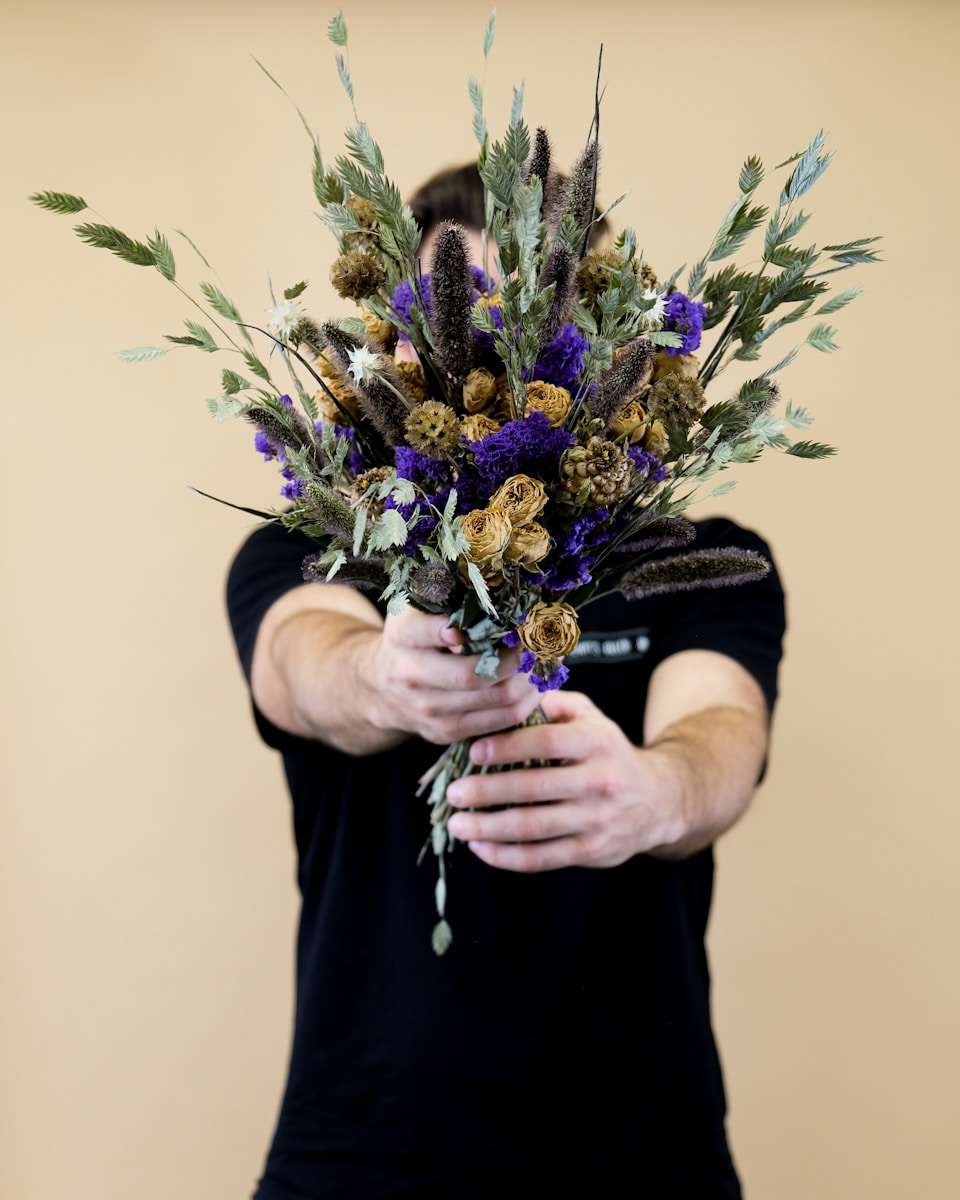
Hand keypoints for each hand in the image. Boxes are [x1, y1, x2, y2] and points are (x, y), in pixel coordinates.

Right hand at [363, 606, 542, 745]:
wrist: (380, 690)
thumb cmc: (411, 641)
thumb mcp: (413, 610)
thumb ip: (442, 594)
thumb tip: (493, 575)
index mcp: (402, 636)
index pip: (421, 631)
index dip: (446, 629)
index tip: (475, 622)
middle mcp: (411, 675)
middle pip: (473, 674)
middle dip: (517, 656)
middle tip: (539, 639)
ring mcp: (430, 710)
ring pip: (497, 699)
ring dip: (532, 678)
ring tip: (547, 657)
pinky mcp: (448, 731)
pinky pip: (503, 719)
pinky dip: (529, 699)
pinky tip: (537, 681)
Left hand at [445, 689, 681, 870]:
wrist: (657, 800)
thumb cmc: (608, 752)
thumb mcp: (591, 717)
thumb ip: (553, 703)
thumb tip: (509, 692)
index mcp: (596, 742)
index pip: (546, 743)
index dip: (507, 747)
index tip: (473, 752)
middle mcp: (599, 781)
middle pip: (533, 789)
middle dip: (487, 792)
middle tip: (453, 794)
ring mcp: (596, 820)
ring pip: (533, 828)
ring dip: (488, 828)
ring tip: (457, 824)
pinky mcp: (591, 851)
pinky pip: (542, 858)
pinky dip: (506, 856)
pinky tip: (480, 847)